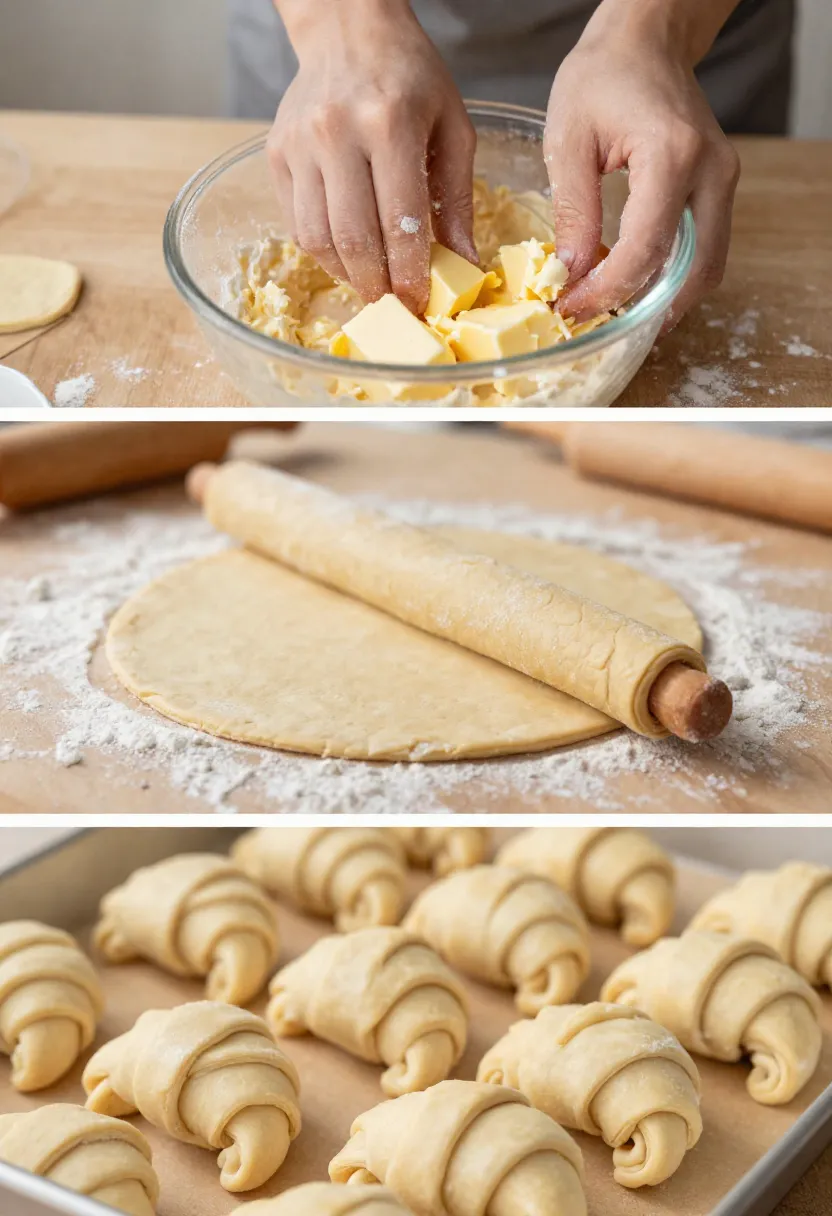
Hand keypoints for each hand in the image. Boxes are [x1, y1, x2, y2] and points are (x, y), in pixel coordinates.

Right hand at [268, 0, 476, 313]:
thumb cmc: (410, 79)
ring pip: (316, 239)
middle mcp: (336, 133)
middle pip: (352, 238)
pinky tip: (347, 255)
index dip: (409, 273)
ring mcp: (299, 145)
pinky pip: (296, 224)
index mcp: (389, 123)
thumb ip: (459, 199)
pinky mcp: (276, 155)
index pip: (398, 221)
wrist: (348, 29)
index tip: (419, 302)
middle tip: (394, 304)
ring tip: (371, 282)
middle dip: (376, 285)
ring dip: (347, 274)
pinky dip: (323, 252)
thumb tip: (466, 265)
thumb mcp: (452, 128)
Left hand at [544, 3, 740, 330]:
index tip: (572, 306)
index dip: (609, 289)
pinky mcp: (719, 186)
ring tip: (618, 311)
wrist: (645, 40)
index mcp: (672, 156)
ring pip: (707, 266)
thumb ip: (574, 209)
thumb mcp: (569, 139)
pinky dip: (674, 276)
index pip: (646, 247)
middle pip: (692, 270)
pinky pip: (705, 248)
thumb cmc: (602, 77)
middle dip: (646, 307)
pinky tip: (636, 285)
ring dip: (665, 298)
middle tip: (602, 322)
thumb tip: (572, 273)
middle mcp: (711, 171)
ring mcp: (723, 179)